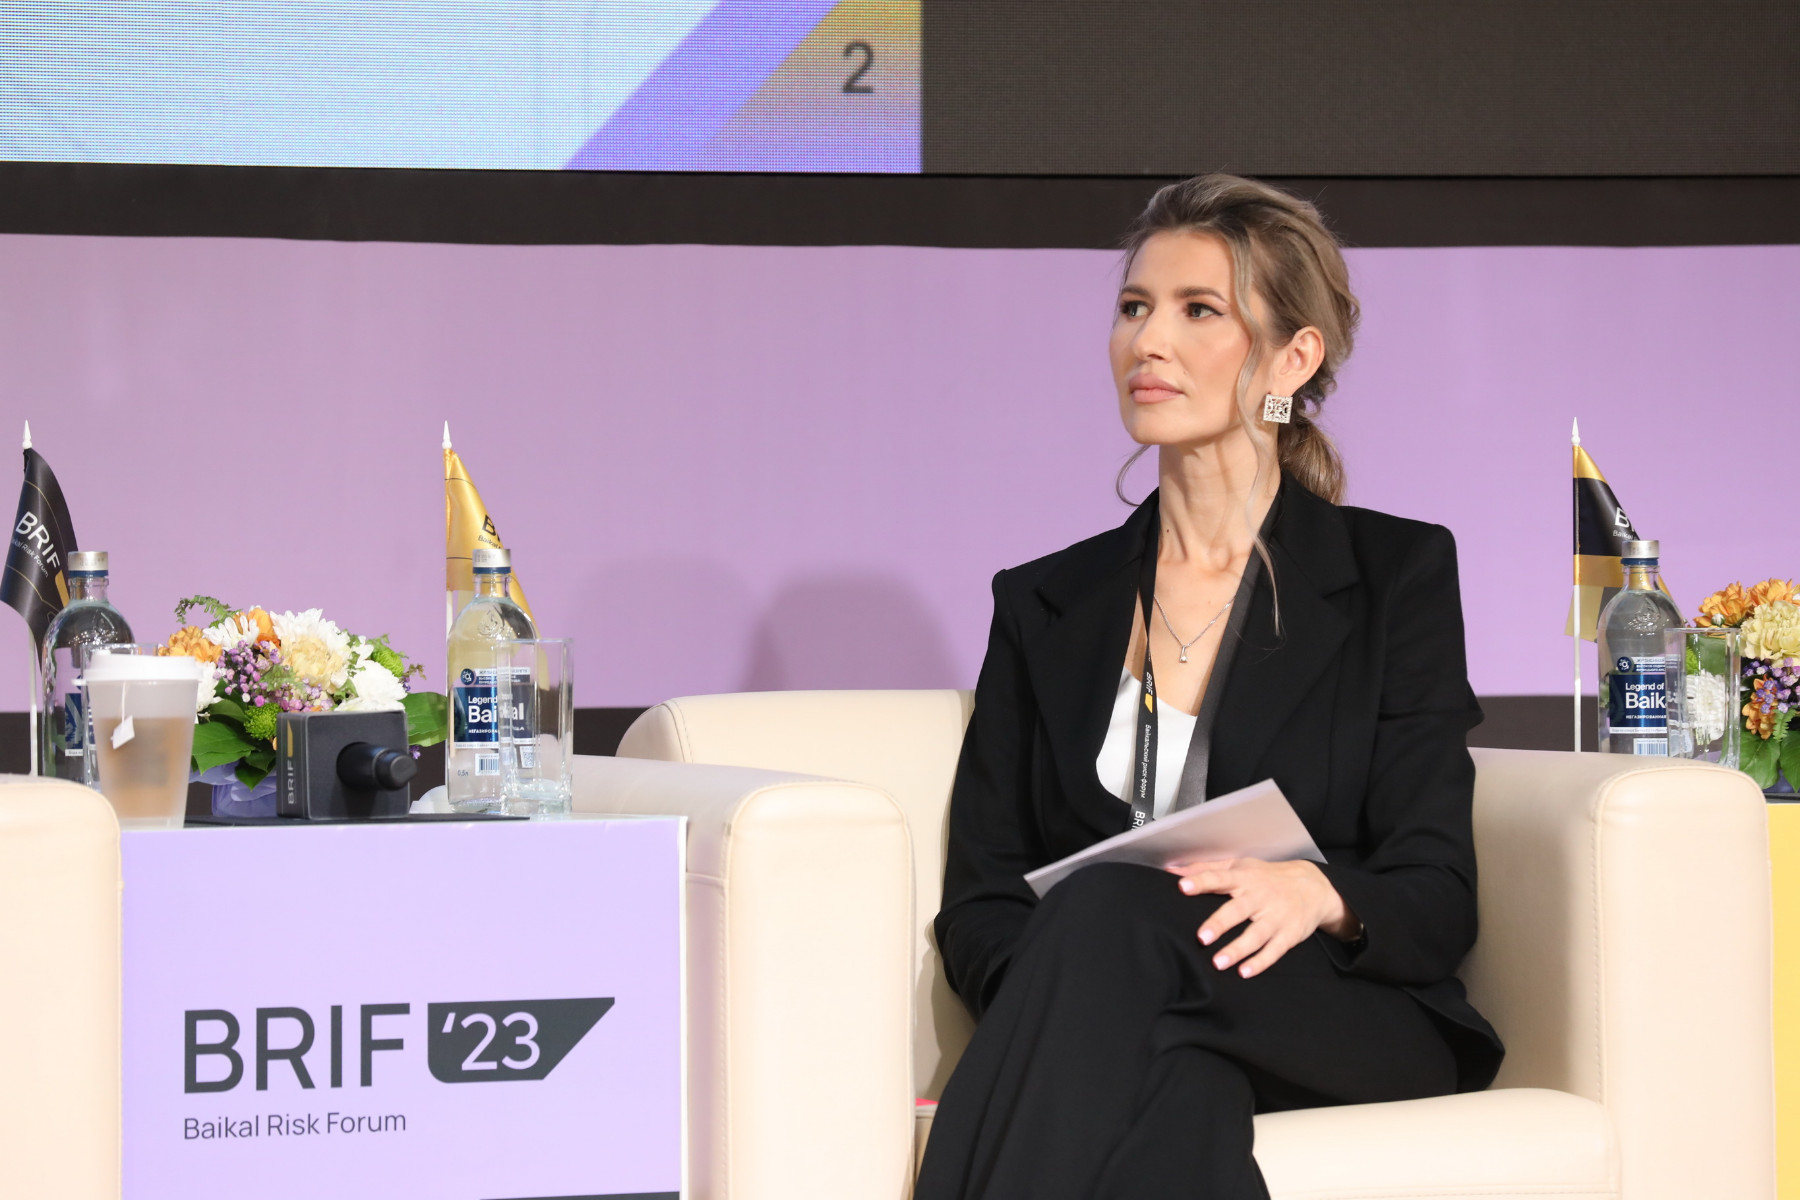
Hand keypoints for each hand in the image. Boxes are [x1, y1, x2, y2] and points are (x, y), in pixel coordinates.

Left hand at [1171, 858, 1359, 978]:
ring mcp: (1276, 917)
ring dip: (1237, 950)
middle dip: (1220, 923)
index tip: (1182, 886)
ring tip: (1218, 963)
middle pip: (1238, 911)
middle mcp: (1260, 897)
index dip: (1201, 882)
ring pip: (1255, 935)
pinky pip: (1274, 951)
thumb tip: (1171, 871)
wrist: (1314, 887)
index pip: (1220, 878)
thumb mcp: (1240, 866)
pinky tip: (1245, 972)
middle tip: (1201, 937)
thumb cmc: (1267, 877)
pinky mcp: (1289, 935)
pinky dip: (1260, 962)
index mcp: (1245, 878)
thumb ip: (1206, 869)